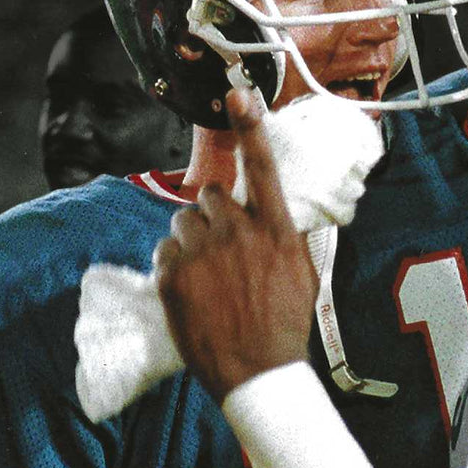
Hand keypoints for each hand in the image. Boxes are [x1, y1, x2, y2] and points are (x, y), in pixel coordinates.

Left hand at [155, 89, 318, 399]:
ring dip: (191, 239)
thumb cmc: (285, 325)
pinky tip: (191, 291)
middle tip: (221, 248)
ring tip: (207, 274)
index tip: (237, 95)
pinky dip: (173, 266)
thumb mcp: (303, 274)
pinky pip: (165, 250)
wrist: (259, 372)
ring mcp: (204, 253)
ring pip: (183, 221)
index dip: (250, 127)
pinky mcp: (174, 275)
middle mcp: (239, 232)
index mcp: (275, 230)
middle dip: (212, 215)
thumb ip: (284, 237)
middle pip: (211, 196)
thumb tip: (273, 217)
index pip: (263, 167)